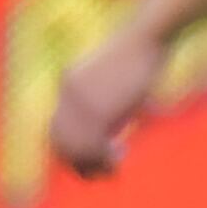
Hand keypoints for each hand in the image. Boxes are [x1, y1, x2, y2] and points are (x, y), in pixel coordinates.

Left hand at [49, 27, 165, 179]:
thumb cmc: (144, 48)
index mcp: (69, 82)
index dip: (72, 147)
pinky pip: (94, 145)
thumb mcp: (118, 74)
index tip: (94, 156)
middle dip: (79, 161)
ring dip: (93, 164)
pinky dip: (105, 158)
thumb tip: (114, 127)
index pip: (59, 125)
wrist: (148, 34)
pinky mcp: (97, 111)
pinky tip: (120, 158)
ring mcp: (81, 104)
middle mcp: (68, 95)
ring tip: (113, 170)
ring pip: (77, 147)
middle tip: (100, 172)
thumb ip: (109, 98)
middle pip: (62, 140)